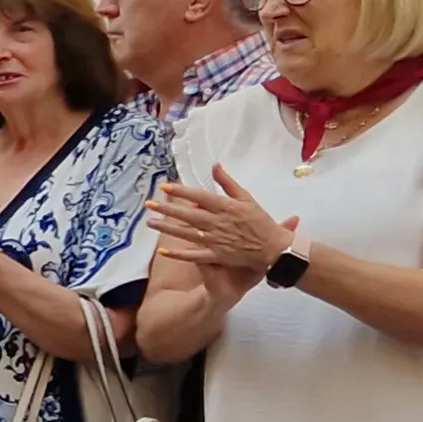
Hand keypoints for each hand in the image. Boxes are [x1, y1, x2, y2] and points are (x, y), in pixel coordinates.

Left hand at [144, 166, 299, 276]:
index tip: (164, 187)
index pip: (199, 197)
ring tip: (151, 223)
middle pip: (188, 215)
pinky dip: (179, 254)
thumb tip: (215, 166)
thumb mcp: (246, 198)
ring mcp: (216, 240)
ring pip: (187, 233)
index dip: (181, 192)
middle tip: (149, 204)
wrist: (273, 248)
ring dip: (167, 228)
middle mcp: (218, 223)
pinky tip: (163, 251)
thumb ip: (228, 183)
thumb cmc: (260, 221)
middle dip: (167, 209)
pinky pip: (194, 255)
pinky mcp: (216, 255)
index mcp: (226, 207)